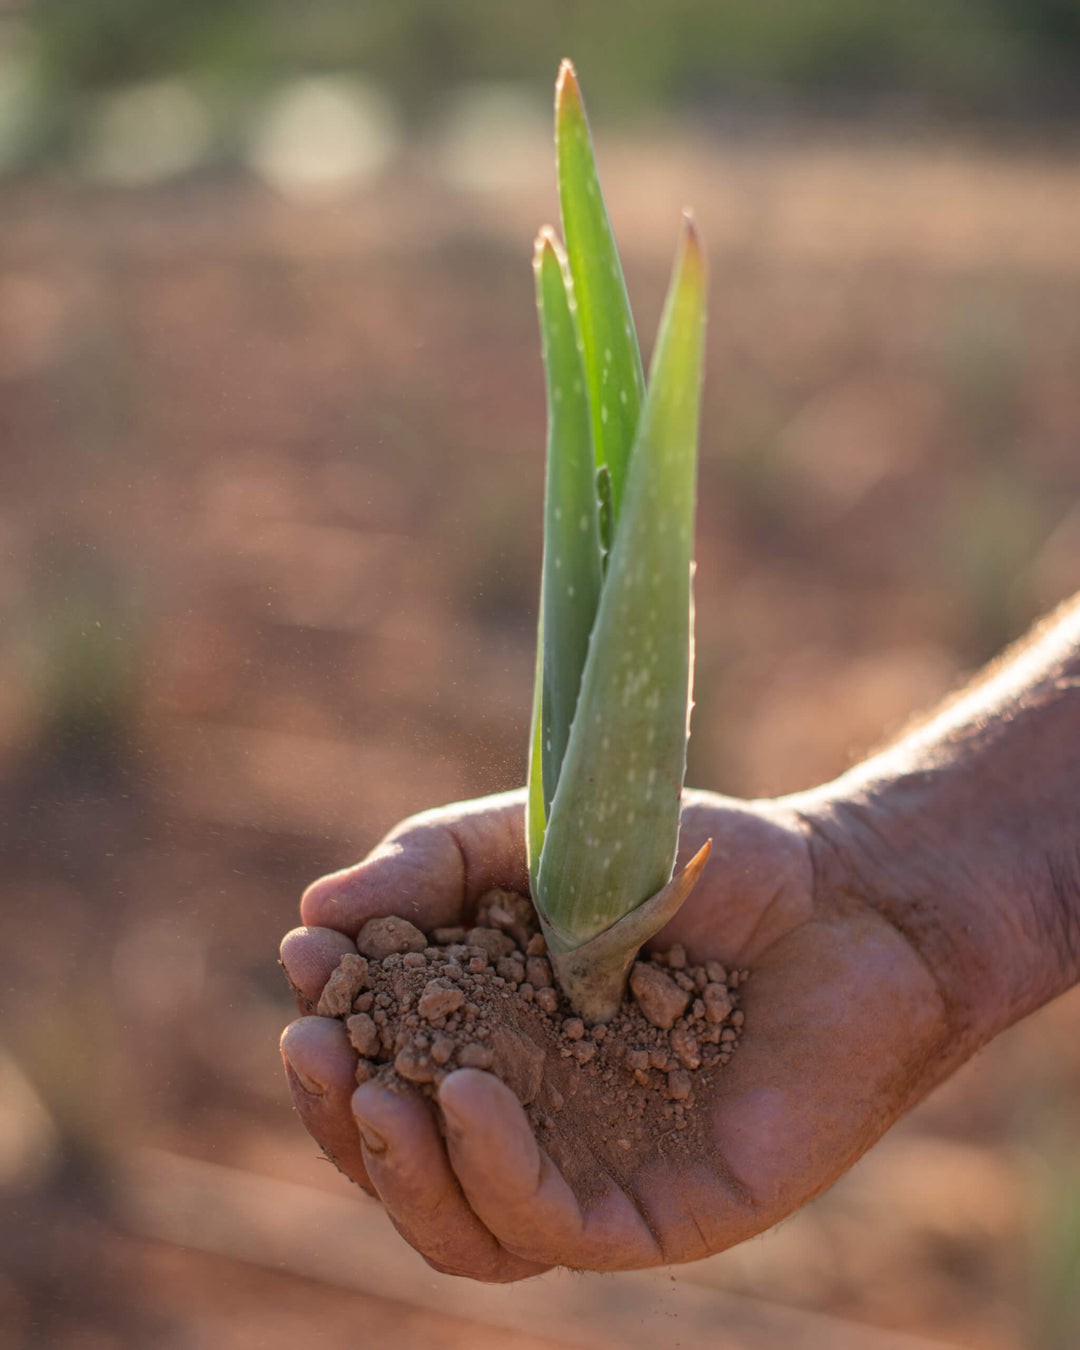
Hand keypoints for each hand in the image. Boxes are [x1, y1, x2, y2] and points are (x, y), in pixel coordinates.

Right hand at [279, 785, 966, 1280]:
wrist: (845, 900)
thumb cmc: (697, 862)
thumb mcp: (547, 837)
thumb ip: (435, 862)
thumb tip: (314, 912)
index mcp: (493, 1035)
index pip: (380, 1064)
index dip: (329, 1027)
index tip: (307, 958)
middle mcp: (532, 1117)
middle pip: (399, 1163)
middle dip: (337, 1113)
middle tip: (316, 1046)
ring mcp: (592, 1169)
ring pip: (459, 1228)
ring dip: (397, 1171)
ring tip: (379, 1088)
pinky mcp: (661, 1213)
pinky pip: (553, 1228)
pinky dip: (495, 1172)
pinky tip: (470, 1100)